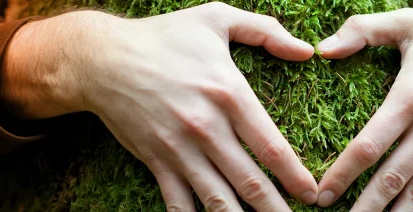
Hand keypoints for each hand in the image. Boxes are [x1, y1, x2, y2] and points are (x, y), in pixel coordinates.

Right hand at [1, 2, 317, 210]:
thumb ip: (267, 31)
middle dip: (276, 209)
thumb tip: (307, 51)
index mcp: (229, 93)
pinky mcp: (156, 160)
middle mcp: (207, 127)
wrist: (102, 58)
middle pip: (250, 181)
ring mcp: (179, 148)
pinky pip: (178, 201)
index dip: (295, 176)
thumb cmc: (164, 36)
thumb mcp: (217, 18)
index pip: (272, 147)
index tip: (311, 194)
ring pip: (218, 198)